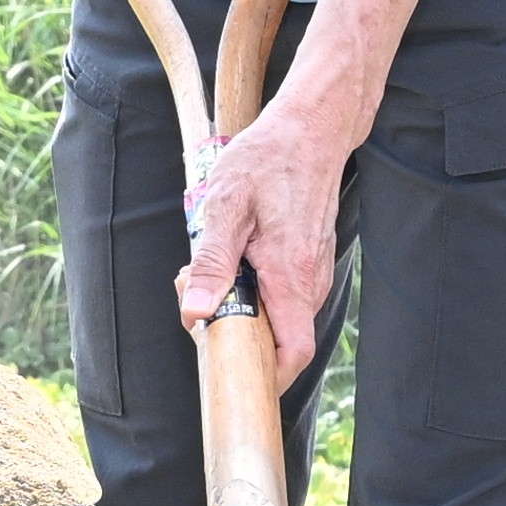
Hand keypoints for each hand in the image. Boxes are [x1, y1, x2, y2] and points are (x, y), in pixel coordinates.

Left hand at [190, 64, 370, 373]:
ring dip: (236, 307)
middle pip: (274, 340)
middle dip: (230, 331)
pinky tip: (231, 258)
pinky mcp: (309, 266)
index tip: (226, 367)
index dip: (264, 376)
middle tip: (192, 290)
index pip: (293, 354)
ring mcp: (313, 275)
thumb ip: (211, 262)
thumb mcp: (226, 204)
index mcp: (292, 276)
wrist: (312, 129)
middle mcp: (310, 283)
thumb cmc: (268, 160)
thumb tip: (195, 312)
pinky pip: (279, 298)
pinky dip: (250, 290)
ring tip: (207, 268)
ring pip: (274, 318)